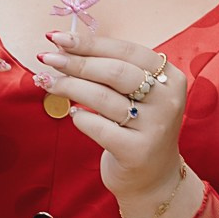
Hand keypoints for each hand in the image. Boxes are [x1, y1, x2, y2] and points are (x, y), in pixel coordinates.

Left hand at [36, 25, 198, 217]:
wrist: (154, 179)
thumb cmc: (138, 127)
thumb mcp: (138, 96)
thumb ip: (113, 71)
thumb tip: (66, 46)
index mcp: (170, 77)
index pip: (126, 51)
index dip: (90, 43)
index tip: (59, 38)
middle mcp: (167, 100)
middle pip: (114, 72)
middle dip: (76, 62)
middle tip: (48, 58)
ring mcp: (155, 127)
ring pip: (102, 98)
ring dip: (69, 87)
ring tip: (48, 82)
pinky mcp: (137, 151)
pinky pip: (98, 127)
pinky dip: (80, 118)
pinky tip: (73, 115)